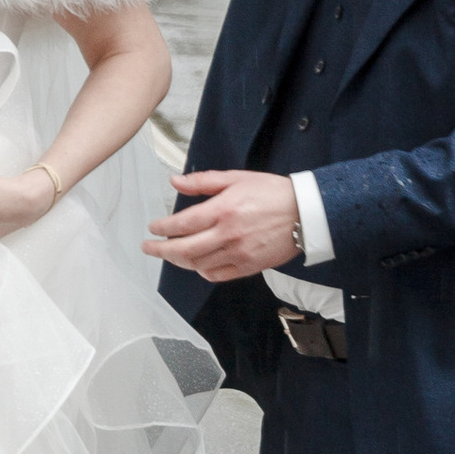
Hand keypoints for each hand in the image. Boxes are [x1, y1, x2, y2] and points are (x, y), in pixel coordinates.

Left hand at [143, 168, 303, 281]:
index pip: (182, 224)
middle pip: (184, 250)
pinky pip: (218, 274)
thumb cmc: (273, 193)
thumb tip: (175, 182)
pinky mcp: (249, 266)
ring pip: (198, 264)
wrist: (306, 213)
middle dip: (161, 250)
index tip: (152, 228)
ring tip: (170, 253)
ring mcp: (239, 253)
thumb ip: (203, 181)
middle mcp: (228, 234)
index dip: (162, 228)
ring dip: (179, 261)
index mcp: (224, 210)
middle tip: (148, 248)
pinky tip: (196, 264)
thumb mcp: (236, 179)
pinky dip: (202, 271)